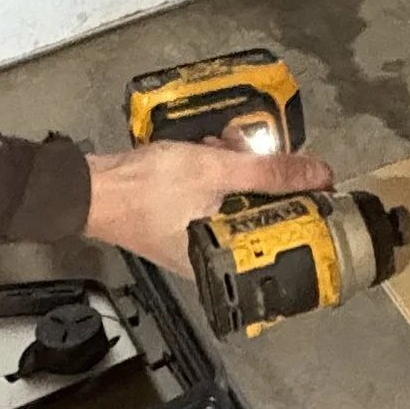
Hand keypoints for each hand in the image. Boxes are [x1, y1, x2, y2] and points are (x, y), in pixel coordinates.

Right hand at [82, 142, 334, 273]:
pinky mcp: (182, 219)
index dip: (298, 209)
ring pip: (237, 203)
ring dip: (236, 170)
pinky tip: (208, 151)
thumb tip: (318, 175)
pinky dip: (215, 172)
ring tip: (222, 146)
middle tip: (250, 154)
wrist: (90, 185)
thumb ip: (270, 172)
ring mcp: (196, 239)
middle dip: (260, 180)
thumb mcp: (215, 171)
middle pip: (259, 217)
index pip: (280, 240)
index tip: (310, 185)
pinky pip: (214, 197)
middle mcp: (211, 259)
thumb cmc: (142, 190)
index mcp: (223, 262)